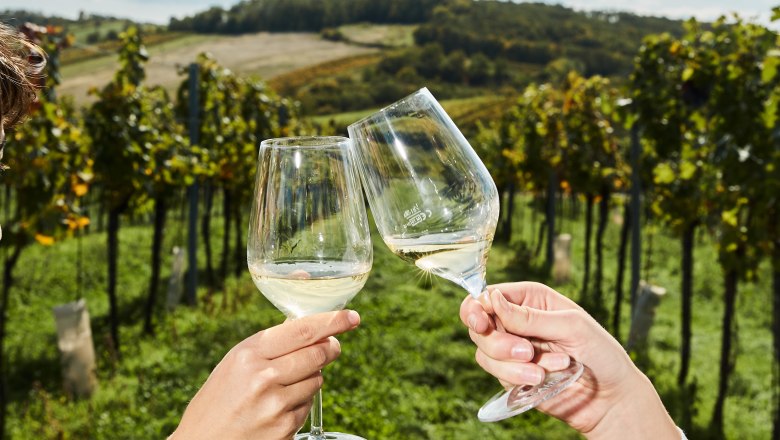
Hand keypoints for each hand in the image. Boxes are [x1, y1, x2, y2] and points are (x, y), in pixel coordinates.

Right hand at [170, 309, 360, 439]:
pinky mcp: (284, 428)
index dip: (333, 321)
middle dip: (331, 348)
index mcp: (249, 353)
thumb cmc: (218, 400)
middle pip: (318, 353)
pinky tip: (277, 408)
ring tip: (284, 385)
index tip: (351, 317)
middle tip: (333, 347)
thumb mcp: (235, 363)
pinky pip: (307, 406)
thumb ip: (270, 346)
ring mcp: (276, 404)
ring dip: (311, 378)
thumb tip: (313, 329)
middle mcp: (263, 376)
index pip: (304, 330)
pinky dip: (300, 403)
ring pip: (317, 380)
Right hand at [460, 282, 677, 438]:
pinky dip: (518, 377)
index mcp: (529, 299)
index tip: (482, 323)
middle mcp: (516, 321)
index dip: (476, 307)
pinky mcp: (511, 374)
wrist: (609, 396)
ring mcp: (512, 349)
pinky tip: (543, 378)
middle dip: (497, 342)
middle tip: (526, 351)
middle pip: (478, 325)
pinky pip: (497, 374)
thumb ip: (529, 316)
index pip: (487, 295)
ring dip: (512, 364)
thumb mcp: (570, 326)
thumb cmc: (600, 353)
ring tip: (542, 370)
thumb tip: (493, 299)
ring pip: (484, 352)